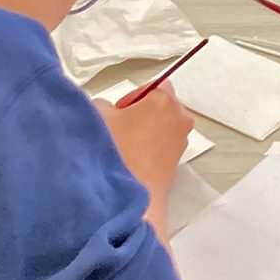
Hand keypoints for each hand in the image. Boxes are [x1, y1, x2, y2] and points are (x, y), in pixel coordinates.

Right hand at [99, 85, 193, 231]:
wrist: (130, 194)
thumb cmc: (117, 151)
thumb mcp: (98, 116)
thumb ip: (103, 104)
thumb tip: (110, 109)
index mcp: (164, 100)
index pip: (153, 85)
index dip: (133, 96)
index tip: (119, 111)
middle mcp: (180, 118)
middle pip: (160, 106)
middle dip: (141, 112)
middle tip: (120, 127)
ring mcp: (181, 140)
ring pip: (162, 126)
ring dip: (145, 130)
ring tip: (124, 146)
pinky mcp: (177, 161)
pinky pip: (163, 144)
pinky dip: (149, 146)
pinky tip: (132, 158)